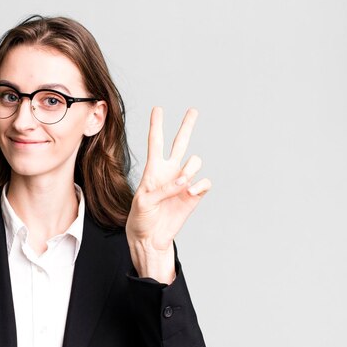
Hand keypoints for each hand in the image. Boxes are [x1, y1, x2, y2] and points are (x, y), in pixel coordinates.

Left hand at [126, 107, 210, 280]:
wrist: (150, 237)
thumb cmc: (140, 218)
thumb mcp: (144, 202)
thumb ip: (163, 189)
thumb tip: (185, 181)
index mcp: (153, 169)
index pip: (156, 142)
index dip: (156, 125)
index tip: (158, 109)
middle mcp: (170, 171)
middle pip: (180, 142)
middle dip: (187, 126)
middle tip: (193, 111)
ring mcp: (184, 182)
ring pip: (196, 161)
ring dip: (191, 168)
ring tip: (183, 183)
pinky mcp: (194, 195)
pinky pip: (205, 182)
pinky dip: (200, 185)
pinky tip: (190, 193)